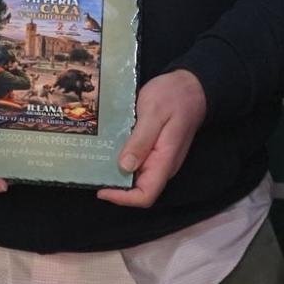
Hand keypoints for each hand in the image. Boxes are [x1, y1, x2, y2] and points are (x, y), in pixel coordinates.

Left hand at [97, 69, 205, 207]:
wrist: (191, 85)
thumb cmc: (173, 96)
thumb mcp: (153, 112)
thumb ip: (141, 140)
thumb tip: (125, 167)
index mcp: (164, 160)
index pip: (146, 195)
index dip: (123, 198)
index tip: (101, 188)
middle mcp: (163, 165)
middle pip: (138, 189)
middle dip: (115, 186)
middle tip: (92, 172)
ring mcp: (160, 158)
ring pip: (136, 177)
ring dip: (116, 173)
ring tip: (95, 161)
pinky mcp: (155, 150)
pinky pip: (137, 162)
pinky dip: (121, 160)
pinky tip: (107, 149)